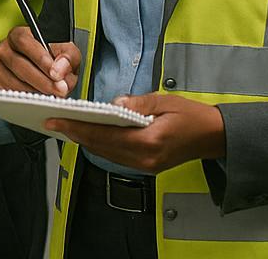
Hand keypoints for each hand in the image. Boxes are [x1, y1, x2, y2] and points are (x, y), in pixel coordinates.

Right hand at [0, 28, 82, 96]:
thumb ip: (67, 57)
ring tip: (53, 94)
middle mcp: (5, 49)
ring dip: (36, 92)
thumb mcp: (68, 52)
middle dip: (42, 80)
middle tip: (60, 90)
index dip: (40, 59)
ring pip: (14, 82)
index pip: (25, 43)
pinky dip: (27, 100)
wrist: (48, 71)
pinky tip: (40, 99)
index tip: (56, 74)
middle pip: (19, 65)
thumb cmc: (55, 58)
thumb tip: (59, 70)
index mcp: (19, 35)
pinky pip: (11, 95)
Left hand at [46, 93, 224, 174]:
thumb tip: (114, 102)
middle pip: (101, 147)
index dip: (78, 128)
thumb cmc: (192, 116)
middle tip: (53, 123)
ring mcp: (146, 165)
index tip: (57, 121)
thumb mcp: (164, 101)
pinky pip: (116, 156)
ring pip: (106, 154)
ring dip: (86, 141)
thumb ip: (137, 103)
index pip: (105, 136)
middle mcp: (145, 158)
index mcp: (149, 141)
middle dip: (75, 134)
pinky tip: (90, 135)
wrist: (214, 137)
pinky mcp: (147, 166)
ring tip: (66, 127)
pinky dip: (100, 145)